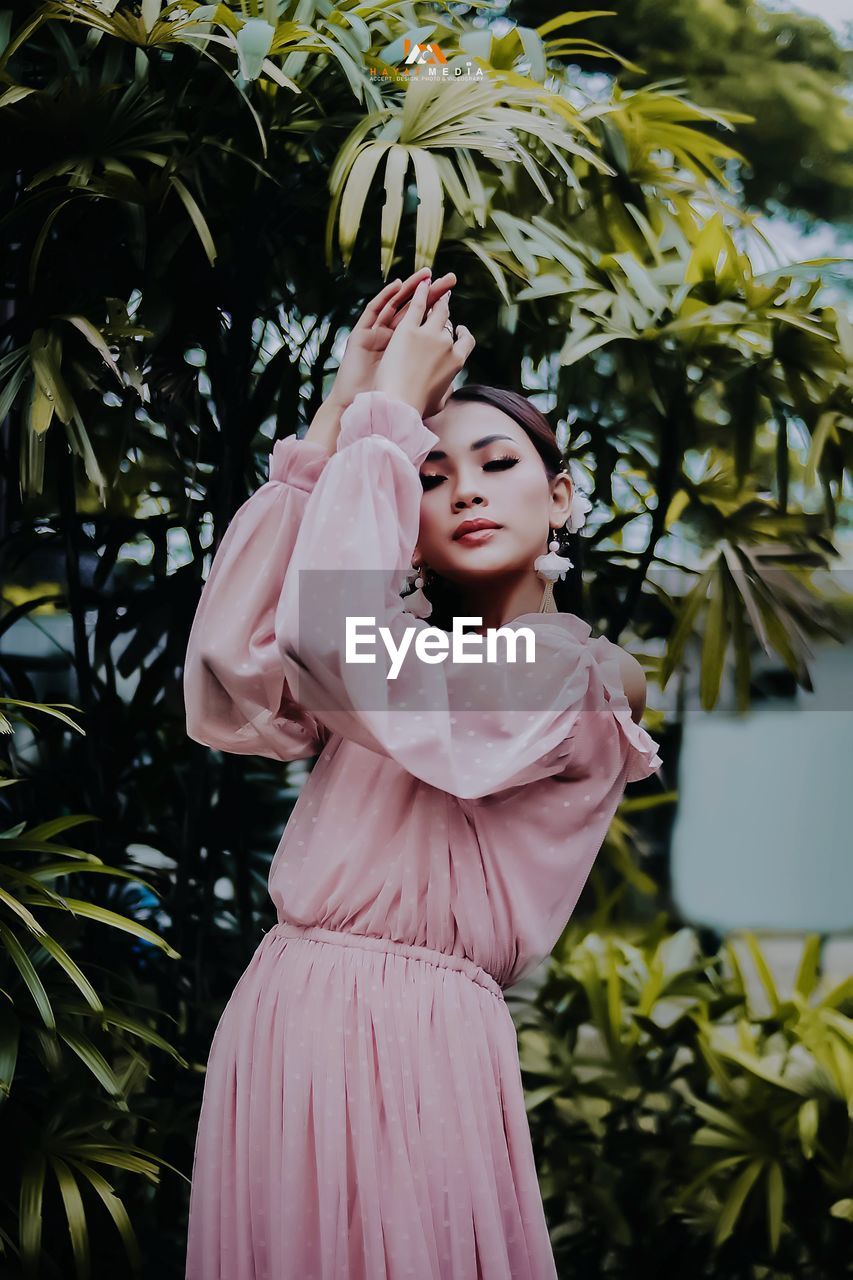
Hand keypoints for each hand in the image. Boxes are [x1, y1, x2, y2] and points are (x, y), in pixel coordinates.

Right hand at [328, 269, 456, 409]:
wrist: (367, 412)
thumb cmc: (394, 407)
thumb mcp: (421, 391)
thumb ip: (436, 382)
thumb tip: (453, 382)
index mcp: (408, 348)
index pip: (427, 322)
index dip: (440, 307)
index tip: (452, 292)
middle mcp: (392, 338)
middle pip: (416, 309)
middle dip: (433, 293)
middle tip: (450, 279)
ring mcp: (376, 334)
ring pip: (395, 305)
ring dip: (411, 287)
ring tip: (427, 274)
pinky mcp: (360, 336)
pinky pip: (374, 311)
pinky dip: (385, 297)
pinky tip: (399, 285)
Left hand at [374, 282, 475, 417]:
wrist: (400, 404)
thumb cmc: (418, 409)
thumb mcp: (439, 402)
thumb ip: (446, 390)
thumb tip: (449, 387)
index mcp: (457, 361)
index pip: (465, 341)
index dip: (461, 333)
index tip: (458, 330)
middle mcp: (447, 344)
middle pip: (449, 322)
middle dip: (446, 310)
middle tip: (444, 300)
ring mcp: (428, 334)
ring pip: (436, 310)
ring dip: (436, 298)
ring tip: (434, 289)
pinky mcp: (408, 329)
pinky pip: (417, 304)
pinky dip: (420, 292)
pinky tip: (421, 283)